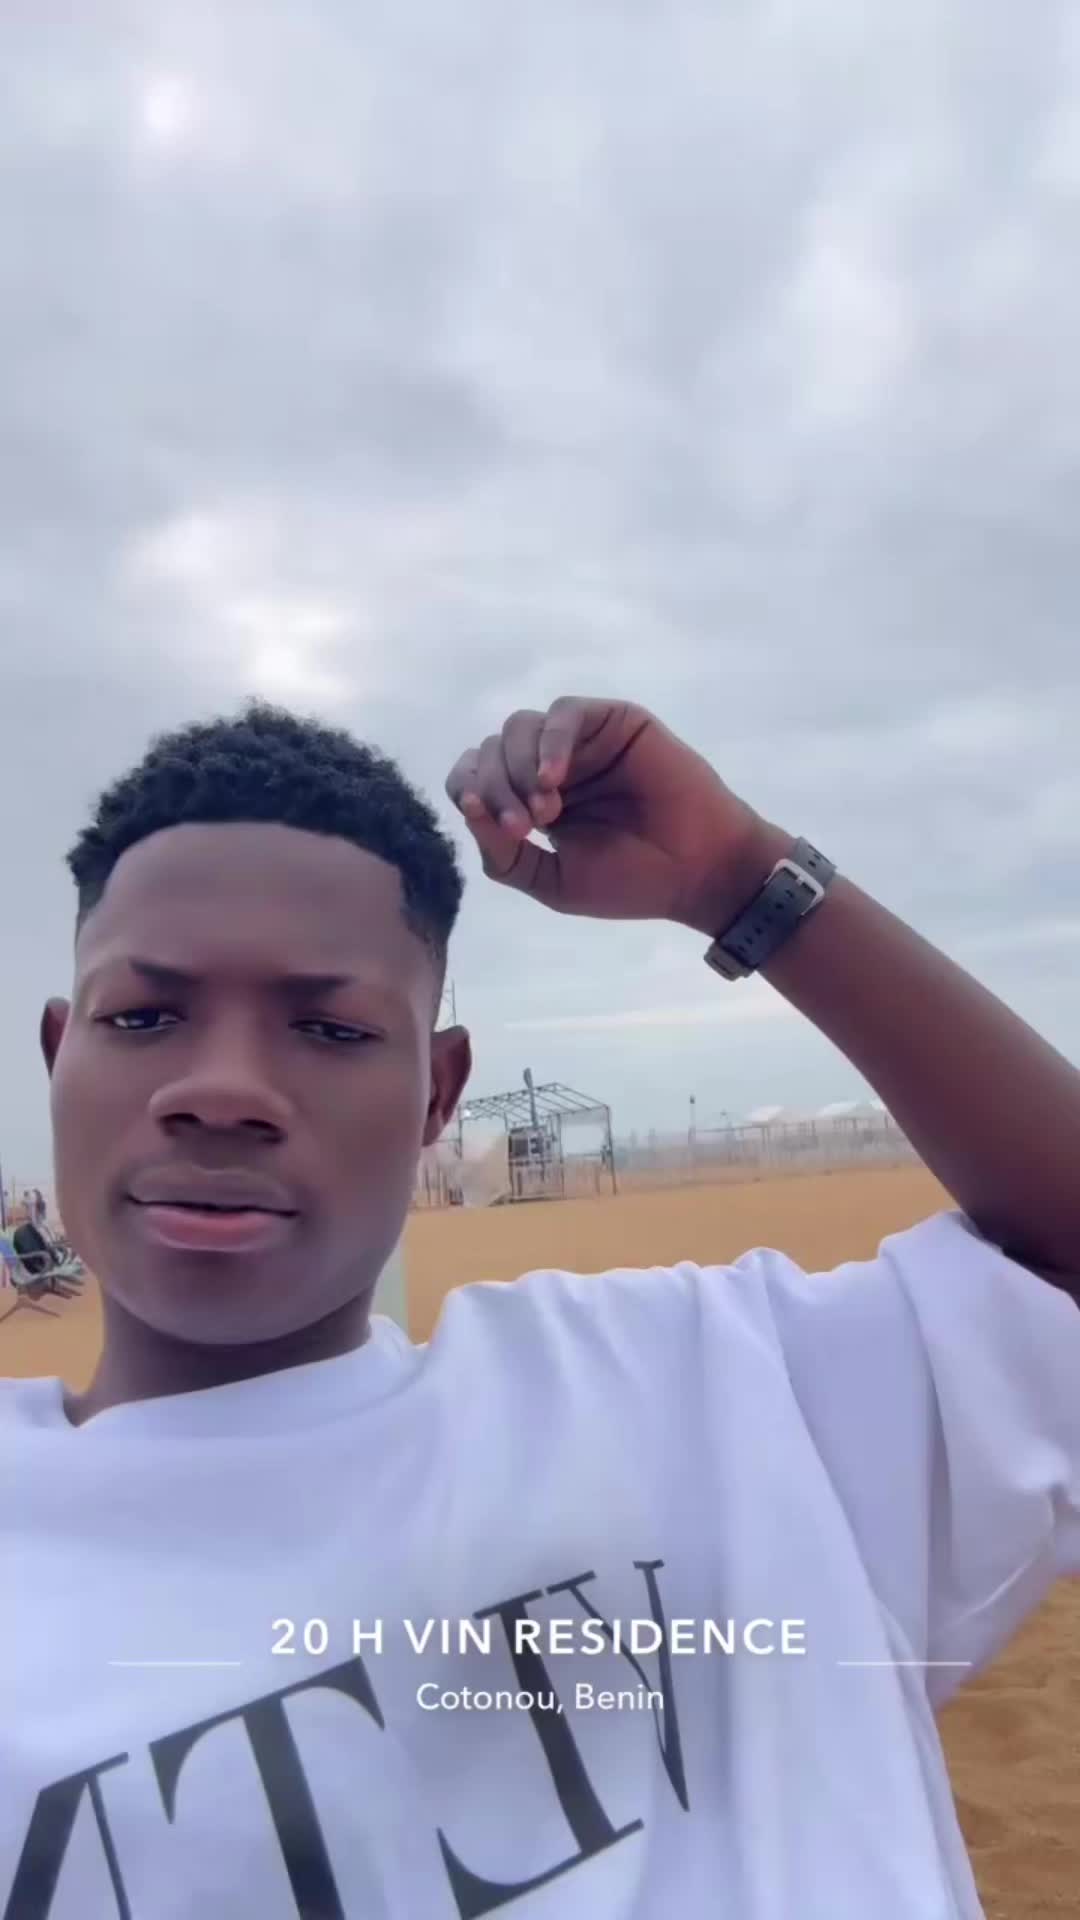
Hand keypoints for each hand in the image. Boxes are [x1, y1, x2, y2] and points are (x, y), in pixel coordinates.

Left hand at [445, 696, 785, 932]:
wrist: (698, 872)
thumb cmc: (631, 882)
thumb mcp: (551, 882)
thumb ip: (502, 855)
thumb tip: (467, 808)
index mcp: (530, 801)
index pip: (474, 779)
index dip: (469, 792)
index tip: (494, 827)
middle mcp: (550, 765)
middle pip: (490, 751)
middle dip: (494, 788)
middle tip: (524, 828)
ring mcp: (581, 741)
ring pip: (518, 728)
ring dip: (518, 768)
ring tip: (546, 811)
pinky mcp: (612, 720)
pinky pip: (564, 713)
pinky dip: (550, 742)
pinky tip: (554, 779)